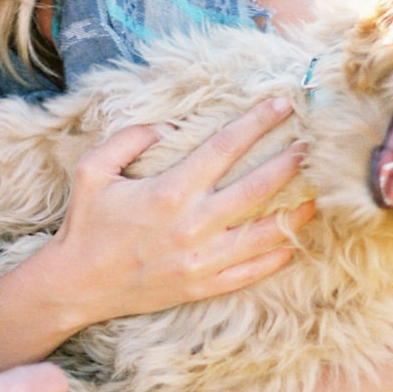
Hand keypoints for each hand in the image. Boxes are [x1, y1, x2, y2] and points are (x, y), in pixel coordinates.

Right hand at [39, 95, 312, 331]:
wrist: (76, 285)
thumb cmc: (86, 224)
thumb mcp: (93, 170)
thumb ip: (130, 138)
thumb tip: (170, 124)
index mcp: (169, 192)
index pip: (225, 148)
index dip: (257, 122)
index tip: (282, 104)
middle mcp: (193, 226)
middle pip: (258, 187)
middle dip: (290, 161)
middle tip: (311, 144)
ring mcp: (202, 260)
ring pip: (266, 233)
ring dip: (296, 211)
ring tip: (316, 195)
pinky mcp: (203, 286)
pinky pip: (253, 271)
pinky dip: (278, 256)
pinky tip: (292, 241)